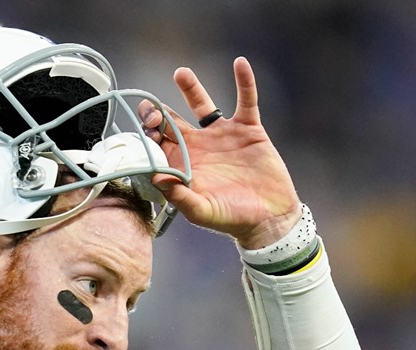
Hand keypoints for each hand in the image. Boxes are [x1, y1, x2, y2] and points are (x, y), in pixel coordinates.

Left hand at [140, 57, 301, 248]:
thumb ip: (179, 197)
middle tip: (149, 105)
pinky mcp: (248, 130)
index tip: (146, 129)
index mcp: (184, 165)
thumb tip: (158, 179)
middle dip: (158, 113)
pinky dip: (244, 82)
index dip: (149, 134)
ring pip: (203, 105)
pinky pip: (246, 101)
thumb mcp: (202, 212)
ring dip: (192, 88)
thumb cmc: (232, 219)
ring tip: (180, 73)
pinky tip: (240, 63)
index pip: (159, 143)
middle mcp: (199, 146)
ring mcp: (223, 136)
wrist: (269, 218)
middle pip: (172, 122)